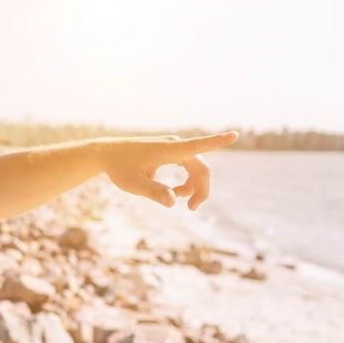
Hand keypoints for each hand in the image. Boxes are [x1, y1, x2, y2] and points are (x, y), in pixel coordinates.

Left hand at [97, 131, 238, 209]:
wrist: (107, 154)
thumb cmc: (119, 168)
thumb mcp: (133, 184)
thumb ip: (154, 192)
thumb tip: (172, 202)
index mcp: (169, 149)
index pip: (198, 145)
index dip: (218, 142)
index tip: (235, 134)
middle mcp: (175, 144)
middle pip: (201, 167)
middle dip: (201, 188)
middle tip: (191, 208)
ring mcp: (173, 147)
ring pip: (196, 167)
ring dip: (192, 186)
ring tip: (176, 198)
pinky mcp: (170, 151)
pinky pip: (188, 165)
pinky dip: (186, 181)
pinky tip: (174, 192)